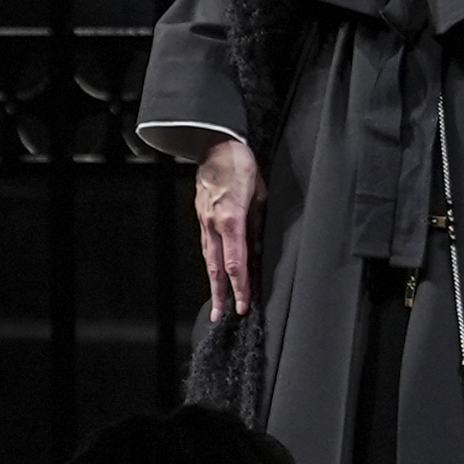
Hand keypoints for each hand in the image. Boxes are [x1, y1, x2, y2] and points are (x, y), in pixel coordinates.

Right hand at [195, 136, 264, 320]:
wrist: (214, 146)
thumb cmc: (242, 166)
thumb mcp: (260, 193)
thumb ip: (259, 223)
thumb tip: (258, 248)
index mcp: (231, 219)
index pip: (236, 262)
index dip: (241, 285)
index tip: (244, 304)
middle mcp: (214, 224)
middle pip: (217, 267)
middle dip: (222, 293)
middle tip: (224, 316)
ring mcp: (205, 221)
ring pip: (209, 258)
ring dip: (214, 283)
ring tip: (219, 303)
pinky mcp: (202, 217)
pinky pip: (208, 245)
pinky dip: (212, 263)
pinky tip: (216, 275)